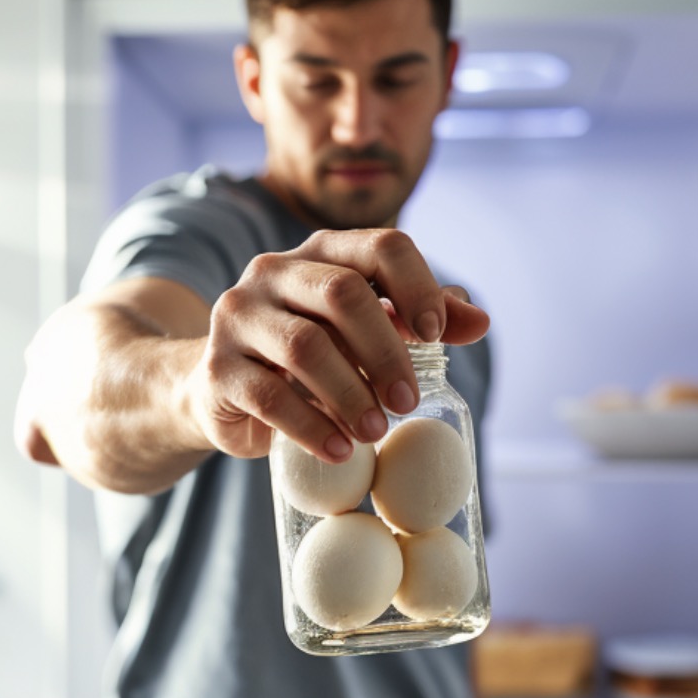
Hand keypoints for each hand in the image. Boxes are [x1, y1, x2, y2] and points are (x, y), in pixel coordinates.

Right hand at [183, 228, 487, 464]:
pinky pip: (269, 395)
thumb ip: (421, 320)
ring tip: (375, 432)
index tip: (438, 335)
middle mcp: (274, 271)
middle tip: (409, 401)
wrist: (219, 388)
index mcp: (321, 252)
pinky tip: (340, 452)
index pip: (381, 245)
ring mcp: (239, 316)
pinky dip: (312, 427)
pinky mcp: (217, 367)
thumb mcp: (365, 331)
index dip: (417, 286)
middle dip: (386, 351)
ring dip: (351, 394)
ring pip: (305, 346)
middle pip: (343, 292)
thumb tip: (480, 322)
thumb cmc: (308, 355)